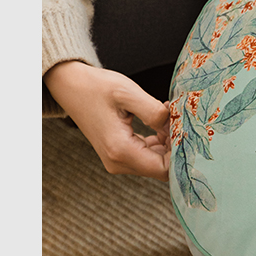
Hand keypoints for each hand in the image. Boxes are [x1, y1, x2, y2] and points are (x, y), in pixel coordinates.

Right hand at [44, 61, 170, 181]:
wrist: (71, 86)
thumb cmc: (97, 87)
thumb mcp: (128, 93)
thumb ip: (154, 112)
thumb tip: (175, 126)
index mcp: (120, 151)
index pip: (164, 169)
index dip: (180, 152)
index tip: (185, 129)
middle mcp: (118, 162)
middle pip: (161, 168)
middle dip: (175, 146)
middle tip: (179, 120)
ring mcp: (117, 161)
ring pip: (156, 162)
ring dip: (168, 143)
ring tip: (167, 117)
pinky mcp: (119, 155)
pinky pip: (148, 156)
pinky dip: (159, 142)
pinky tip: (160, 122)